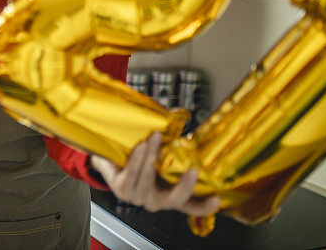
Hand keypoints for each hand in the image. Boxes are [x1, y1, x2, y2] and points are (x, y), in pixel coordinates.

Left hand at [90, 132, 219, 215]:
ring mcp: (139, 197)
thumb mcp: (158, 150)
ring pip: (149, 180)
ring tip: (156, 137)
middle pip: (175, 199)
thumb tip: (183, 118)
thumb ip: (172, 142)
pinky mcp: (122, 191)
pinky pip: (133, 175)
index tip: (216, 198)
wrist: (109, 155)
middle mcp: (156, 200)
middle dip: (185, 186)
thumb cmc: (137, 154)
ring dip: (153, 157)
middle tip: (193, 171)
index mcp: (169, 193)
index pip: (190, 205)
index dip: (204, 206)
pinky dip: (138, 159)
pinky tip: (142, 146)